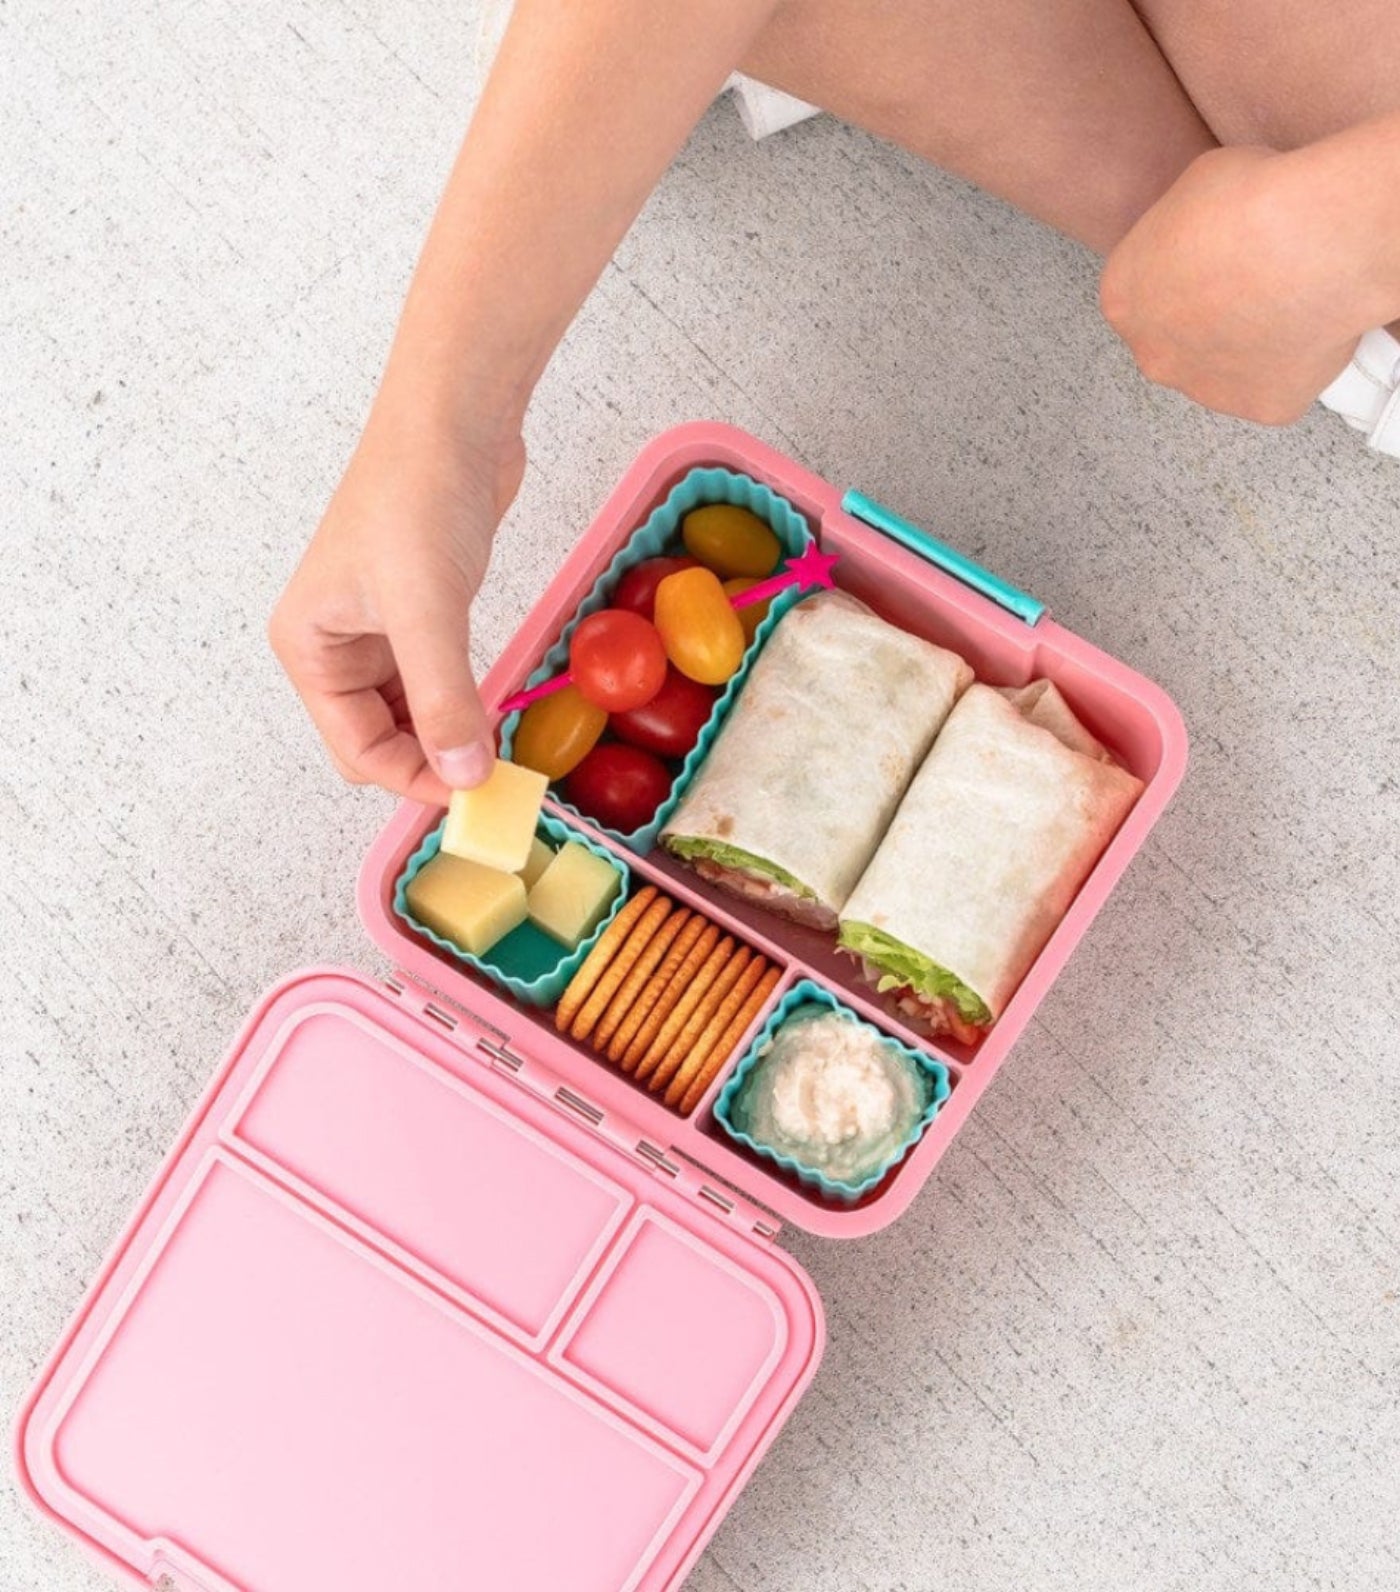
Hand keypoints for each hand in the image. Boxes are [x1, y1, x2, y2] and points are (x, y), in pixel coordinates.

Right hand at [269, 405, 524, 803]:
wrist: (454, 421)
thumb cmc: (419, 498)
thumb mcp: (427, 609)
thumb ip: (442, 698)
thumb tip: (464, 777)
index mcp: (308, 647)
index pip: (355, 749)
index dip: (413, 780)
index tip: (474, 797)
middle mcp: (332, 646)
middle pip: (376, 742)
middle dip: (428, 765)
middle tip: (491, 782)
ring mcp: (375, 633)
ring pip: (408, 718)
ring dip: (448, 739)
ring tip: (497, 750)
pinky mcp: (418, 618)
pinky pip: (433, 686)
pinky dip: (461, 706)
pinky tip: (492, 711)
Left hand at [1100, 144, 1393, 424]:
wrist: (1310, 243)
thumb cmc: (1252, 200)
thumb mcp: (1197, 186)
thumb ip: (1189, 226)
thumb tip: (1210, 234)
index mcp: (1122, 299)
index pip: (1145, 294)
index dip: (1188, 271)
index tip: (1222, 255)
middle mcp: (1153, 356)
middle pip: (1178, 342)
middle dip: (1212, 318)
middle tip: (1258, 282)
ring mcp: (1204, 390)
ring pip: (1226, 369)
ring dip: (1252, 344)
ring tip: (1293, 300)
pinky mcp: (1260, 408)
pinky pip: (1278, 385)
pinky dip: (1297, 362)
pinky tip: (1315, 325)